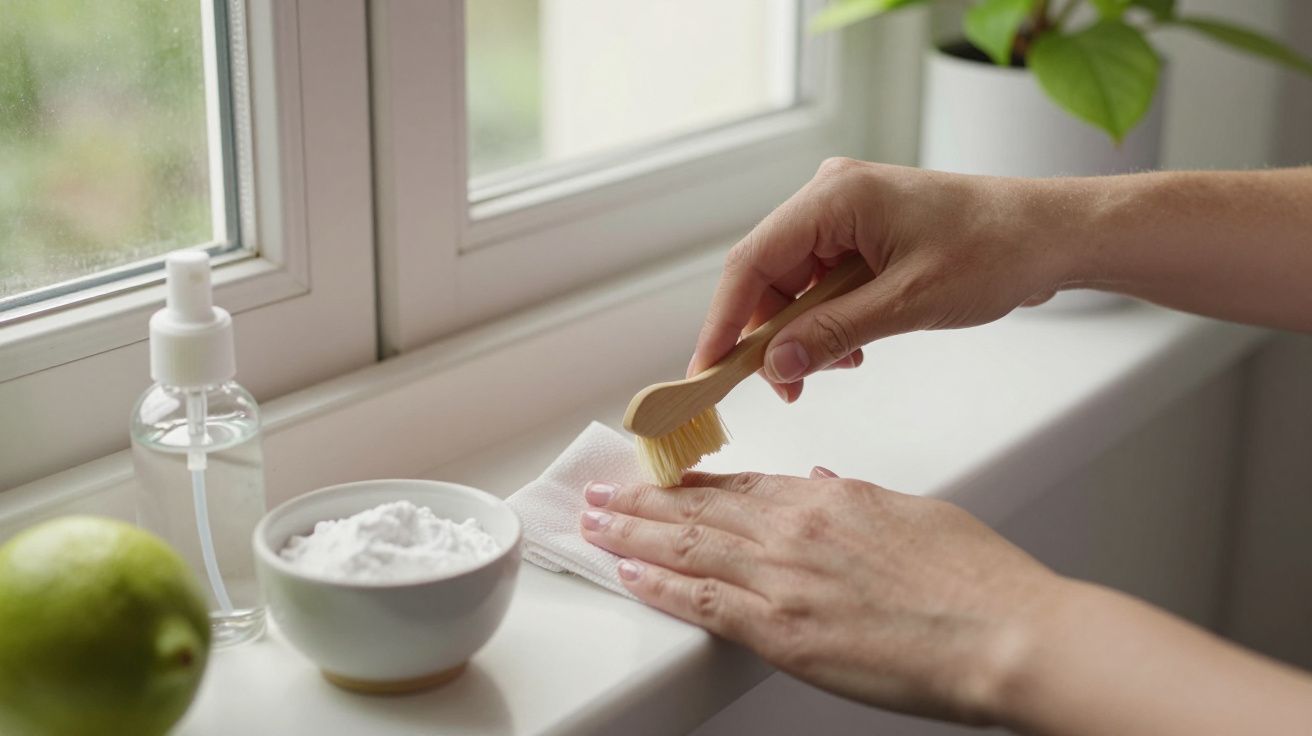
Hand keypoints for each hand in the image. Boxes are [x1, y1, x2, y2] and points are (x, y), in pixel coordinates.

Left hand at [579, 469, 1065, 724]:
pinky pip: (700, 601)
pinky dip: (656, 583)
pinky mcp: (782, 631)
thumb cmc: (978, 580)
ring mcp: (783, 580)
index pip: (742, 486)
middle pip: (700, 509)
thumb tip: (821, 483)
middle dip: (641, 501)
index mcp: (829, 498)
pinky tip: (627, 571)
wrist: (1008, 635)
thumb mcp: (914, 513)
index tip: (662, 480)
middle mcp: (796, 530)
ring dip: (630, 533)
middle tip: (601, 493)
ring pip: (687, 546)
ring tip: (593, 523)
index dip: (693, 484)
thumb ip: (856, 499)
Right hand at [692, 159, 1069, 401]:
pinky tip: (851, 350)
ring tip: (830, 369)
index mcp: (834, 197)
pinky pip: (821, 283)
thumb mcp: (908, 303)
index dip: (724, 321)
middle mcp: (831, 197)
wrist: (1054, 235)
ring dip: (801, 333)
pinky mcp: (863, 236)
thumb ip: (834, 334)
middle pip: (766, 275)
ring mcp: (846, 215)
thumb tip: (775, 366)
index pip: (752, 262)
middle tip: (782, 389)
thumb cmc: (996, 250)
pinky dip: (826, 322)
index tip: (706, 372)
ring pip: (792, 285)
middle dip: (768, 336)